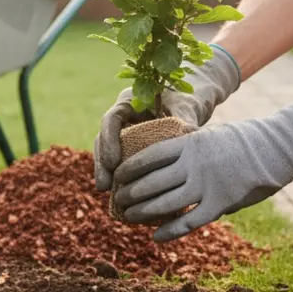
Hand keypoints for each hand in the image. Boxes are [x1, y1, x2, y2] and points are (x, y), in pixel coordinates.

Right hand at [94, 44, 240, 190]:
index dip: (109, 140)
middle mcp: (123, 117)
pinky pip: (120, 160)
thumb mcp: (186, 106)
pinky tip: (119, 192)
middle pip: (104, 138)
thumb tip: (190, 132)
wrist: (190, 102)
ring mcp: (124, 131)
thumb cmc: (188, 99)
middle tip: (104, 185)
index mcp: (131, 101)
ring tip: (105, 191)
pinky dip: (119, 175)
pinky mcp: (129, 146)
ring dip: (105, 171)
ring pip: (107, 151)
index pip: (112, 118)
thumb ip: (184, 118)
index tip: (114, 163)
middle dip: (102, 162)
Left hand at [111, 96, 292, 240]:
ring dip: (143, 212)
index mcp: (189, 143)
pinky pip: (190, 221)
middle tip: (117, 200)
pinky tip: (156, 236)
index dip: (128, 168)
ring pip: (165, 203)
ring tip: (128, 216)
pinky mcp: (221, 204)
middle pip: (151, 182)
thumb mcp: (209, 136)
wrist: (277, 148)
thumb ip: (188, 152)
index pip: (148, 156)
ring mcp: (207, 185)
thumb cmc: (242, 140)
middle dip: (130, 193)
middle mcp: (194, 164)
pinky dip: (170, 231)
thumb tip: (165, 170)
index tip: (116, 176)